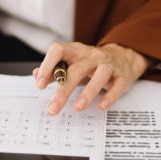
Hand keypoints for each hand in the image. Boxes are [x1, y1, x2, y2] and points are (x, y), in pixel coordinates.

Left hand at [34, 42, 149, 114]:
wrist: (124, 56)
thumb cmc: (91, 63)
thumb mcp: (72, 62)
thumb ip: (54, 69)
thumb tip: (37, 76)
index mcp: (75, 51)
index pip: (58, 50)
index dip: (47, 66)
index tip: (40, 84)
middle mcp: (92, 56)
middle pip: (76, 70)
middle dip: (63, 90)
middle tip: (53, 108)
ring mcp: (108, 65)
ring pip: (100, 75)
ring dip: (88, 92)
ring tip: (77, 108)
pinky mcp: (122, 76)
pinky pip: (117, 85)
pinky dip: (109, 96)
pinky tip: (100, 106)